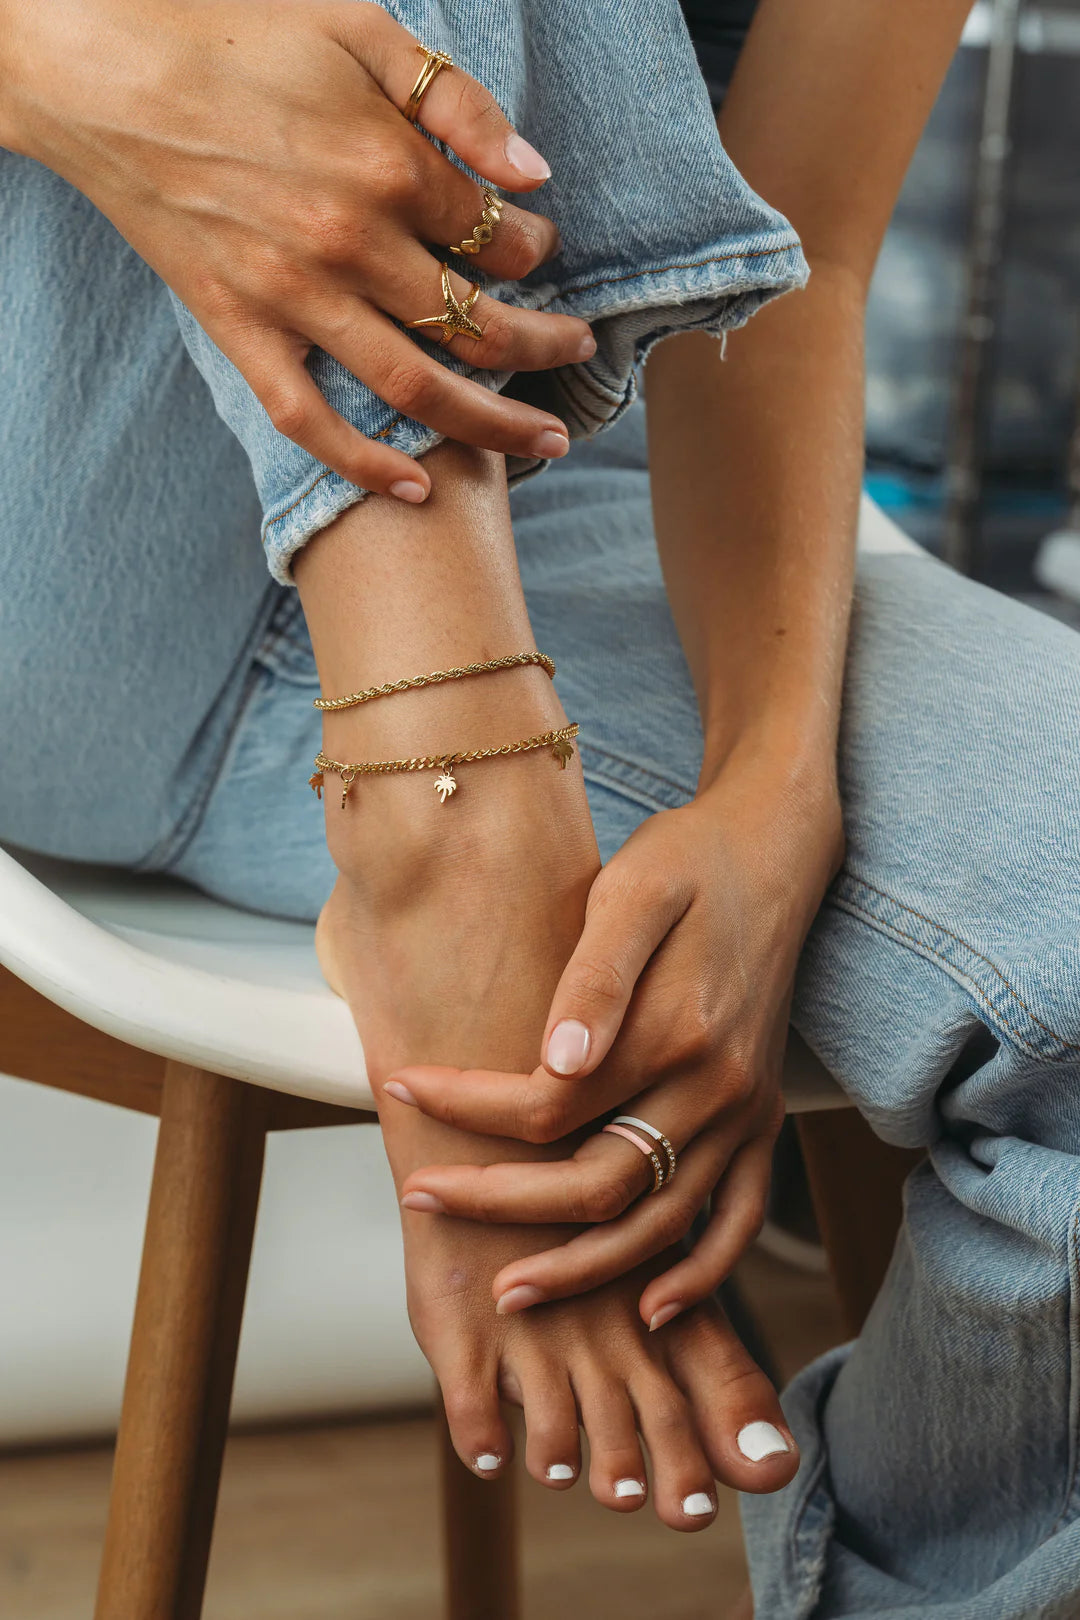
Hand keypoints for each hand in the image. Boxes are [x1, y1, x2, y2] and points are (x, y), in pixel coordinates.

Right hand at [1, 0, 588, 498]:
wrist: (101, 68)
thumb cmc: (231, 33)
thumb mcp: (358, 25)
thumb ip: (455, 100)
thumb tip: (532, 174)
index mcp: (389, 165)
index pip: (500, 238)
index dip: (535, 248)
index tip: (535, 248)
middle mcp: (353, 245)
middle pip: (480, 326)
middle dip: (546, 346)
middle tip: (578, 352)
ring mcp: (296, 299)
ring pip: (420, 390)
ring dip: (496, 424)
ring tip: (547, 442)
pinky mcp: (243, 331)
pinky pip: (311, 421)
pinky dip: (366, 464)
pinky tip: (416, 486)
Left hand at [384, 754, 843, 1327]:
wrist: (774, 853)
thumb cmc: (687, 862)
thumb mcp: (633, 890)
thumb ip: (596, 978)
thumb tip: (555, 1059)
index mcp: (675, 1032)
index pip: (549, 1106)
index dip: (468, 1110)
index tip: (401, 1088)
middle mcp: (718, 1088)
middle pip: (596, 1184)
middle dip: (501, 1204)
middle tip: (422, 1196)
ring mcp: (747, 1113)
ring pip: (660, 1225)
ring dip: (583, 1268)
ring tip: (510, 1291)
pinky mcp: (763, 1120)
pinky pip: (739, 1221)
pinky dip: (700, 1276)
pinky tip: (649, 1307)